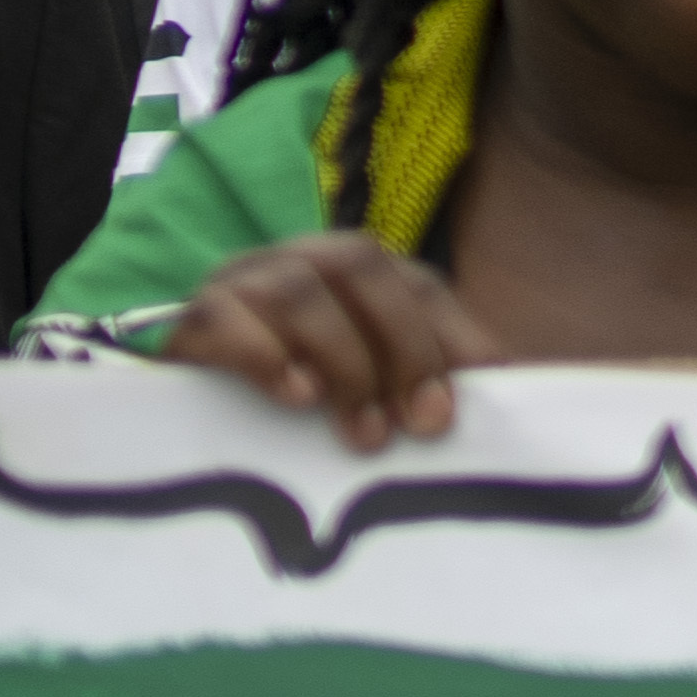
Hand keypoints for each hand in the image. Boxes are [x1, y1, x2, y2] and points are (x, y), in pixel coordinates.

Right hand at [161, 231, 485, 452]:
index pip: (417, 284)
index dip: (448, 342)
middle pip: (361, 266)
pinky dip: (265, 355)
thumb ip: (429, 380)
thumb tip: (511, 387)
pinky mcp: (188, 318)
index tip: (458, 411)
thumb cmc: (301, 399)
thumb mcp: (372, 388)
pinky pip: (222, 316)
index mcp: (356, 273)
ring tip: (362, 434)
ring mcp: (241, 281)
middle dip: (402, 348)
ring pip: (298, 290)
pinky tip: (294, 396)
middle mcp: (302, 262)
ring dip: (343, 362)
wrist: (185, 405)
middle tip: (418, 427)